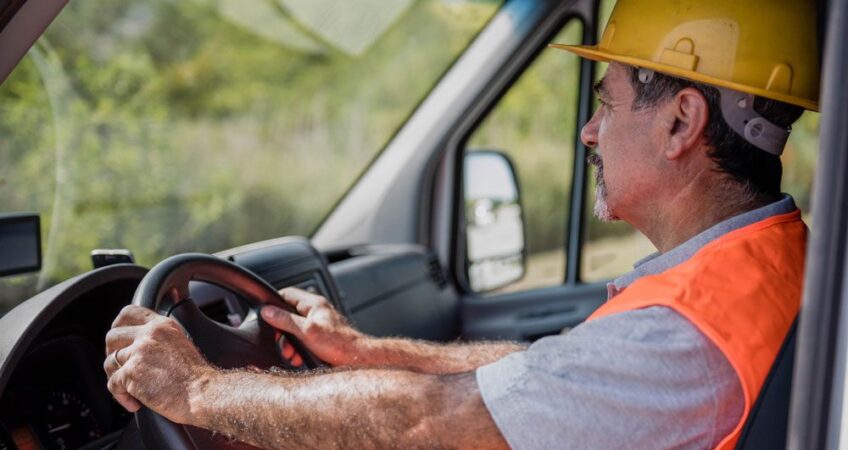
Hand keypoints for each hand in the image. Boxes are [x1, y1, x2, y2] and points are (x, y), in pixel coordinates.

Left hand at [104, 305, 215, 425]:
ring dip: (116, 377)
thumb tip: (148, 339)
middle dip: (111, 352)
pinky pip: (112, 384)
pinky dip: (121, 397)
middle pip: (112, 336)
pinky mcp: (131, 373)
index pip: (129, 312)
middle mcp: (148, 335)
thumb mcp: (183, 343)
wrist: (203, 392)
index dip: (118, 325)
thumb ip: (163, 337)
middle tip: (119, 366)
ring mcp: (138, 353)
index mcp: (161, 326)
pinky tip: (135, 403)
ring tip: (129, 389)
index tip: (118, 338)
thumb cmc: (197, 375)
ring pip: (109, 361)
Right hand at [261, 287, 369, 366]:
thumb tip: (267, 311)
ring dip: (290, 344)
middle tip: (282, 343)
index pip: (287, 294)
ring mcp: (318, 324)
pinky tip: (299, 359)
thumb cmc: (338, 344)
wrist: (356, 359)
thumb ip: (285, 320)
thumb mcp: (306, 331)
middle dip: (282, 332)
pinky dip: (298, 350)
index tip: (266, 317)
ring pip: (294, 330)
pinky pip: (303, 341)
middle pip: (288, 315)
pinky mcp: (320, 338)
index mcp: (313, 304)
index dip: (274, 304)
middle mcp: (316, 312)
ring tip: (292, 355)